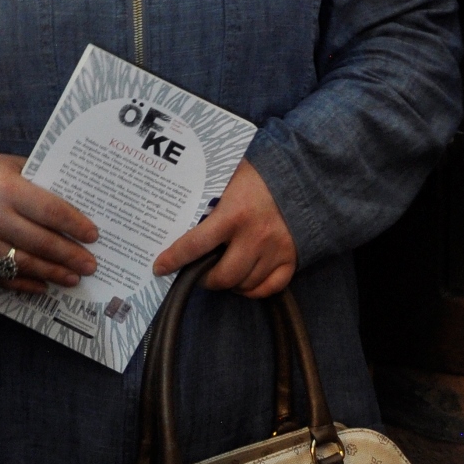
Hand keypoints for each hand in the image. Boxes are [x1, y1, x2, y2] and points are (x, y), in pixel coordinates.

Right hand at [0, 149, 97, 293]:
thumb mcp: (9, 165)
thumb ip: (39, 180)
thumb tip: (78, 201)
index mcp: (5, 188)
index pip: (50, 211)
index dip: (74, 225)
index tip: (93, 236)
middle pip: (40, 242)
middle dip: (70, 256)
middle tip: (90, 265)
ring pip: (23, 264)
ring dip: (52, 274)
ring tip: (73, 278)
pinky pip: (1, 278)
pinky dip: (24, 284)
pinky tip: (43, 286)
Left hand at [152, 161, 294, 297]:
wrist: (302, 174)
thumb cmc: (259, 174)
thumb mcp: (228, 176)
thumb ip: (208, 196)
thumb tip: (178, 210)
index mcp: (233, 214)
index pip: (196, 245)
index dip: (175, 259)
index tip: (160, 267)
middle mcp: (254, 236)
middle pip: (222, 276)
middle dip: (205, 279)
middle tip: (199, 272)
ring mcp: (275, 250)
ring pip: (244, 284)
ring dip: (229, 284)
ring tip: (222, 273)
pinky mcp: (291, 257)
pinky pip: (269, 288)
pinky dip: (253, 290)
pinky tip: (245, 281)